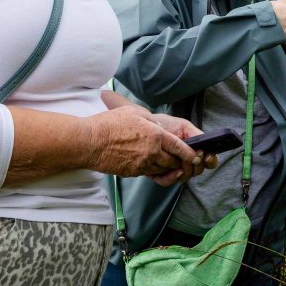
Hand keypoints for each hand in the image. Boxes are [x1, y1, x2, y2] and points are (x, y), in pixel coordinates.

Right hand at [83, 106, 199, 185]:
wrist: (90, 142)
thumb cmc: (110, 124)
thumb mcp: (135, 113)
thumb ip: (151, 121)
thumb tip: (159, 127)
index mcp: (156, 134)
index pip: (180, 147)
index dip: (190, 153)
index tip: (196, 156)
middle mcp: (152, 151)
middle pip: (173, 161)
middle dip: (179, 161)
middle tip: (180, 159)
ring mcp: (142, 164)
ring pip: (162, 169)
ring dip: (166, 166)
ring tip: (165, 161)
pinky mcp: (132, 172)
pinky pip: (148, 173)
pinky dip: (152, 169)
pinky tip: (148, 163)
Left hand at [149, 112, 218, 172]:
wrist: (143, 127)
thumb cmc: (165, 125)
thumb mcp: (183, 126)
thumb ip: (197, 135)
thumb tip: (204, 149)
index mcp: (194, 149)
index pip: (209, 160)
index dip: (210, 160)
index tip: (206, 157)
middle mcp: (186, 160)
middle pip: (198, 171)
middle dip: (196, 166)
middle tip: (190, 159)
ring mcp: (174, 168)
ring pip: (184, 177)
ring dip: (183, 172)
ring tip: (177, 163)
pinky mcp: (161, 173)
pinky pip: (167, 181)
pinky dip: (168, 177)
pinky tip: (167, 170)